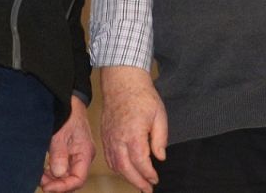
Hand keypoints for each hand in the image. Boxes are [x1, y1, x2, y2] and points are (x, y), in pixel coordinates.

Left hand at [41, 96, 93, 191]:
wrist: (69, 100)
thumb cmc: (67, 113)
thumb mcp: (61, 134)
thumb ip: (60, 154)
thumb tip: (58, 174)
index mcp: (85, 153)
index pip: (78, 179)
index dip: (63, 187)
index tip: (47, 187)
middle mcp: (83, 157)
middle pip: (73, 179)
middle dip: (57, 184)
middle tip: (41, 181)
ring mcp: (77, 155)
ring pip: (67, 175)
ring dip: (54, 179)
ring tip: (41, 175)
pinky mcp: (70, 152)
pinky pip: (63, 168)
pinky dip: (53, 172)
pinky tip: (45, 170)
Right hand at [99, 66, 168, 192]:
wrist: (122, 83)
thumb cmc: (142, 96)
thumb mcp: (159, 115)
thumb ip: (160, 138)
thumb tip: (160, 158)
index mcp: (133, 134)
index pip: (140, 162)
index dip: (148, 174)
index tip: (155, 179)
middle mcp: (118, 139)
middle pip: (125, 168)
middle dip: (137, 181)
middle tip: (147, 189)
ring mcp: (109, 138)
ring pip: (115, 165)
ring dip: (127, 177)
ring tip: (139, 183)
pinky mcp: (105, 136)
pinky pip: (109, 157)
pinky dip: (117, 167)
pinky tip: (126, 170)